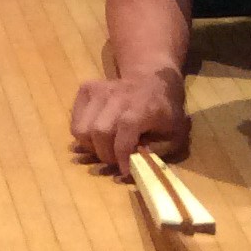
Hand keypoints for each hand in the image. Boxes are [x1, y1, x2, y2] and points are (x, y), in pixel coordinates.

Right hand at [71, 67, 188, 168]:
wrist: (153, 78)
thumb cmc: (165, 110)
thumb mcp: (175, 132)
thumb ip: (160, 151)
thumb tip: (140, 165)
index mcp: (141, 109)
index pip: (123, 137)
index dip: (121, 158)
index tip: (125, 171)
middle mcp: (117, 98)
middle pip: (98, 133)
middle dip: (105, 154)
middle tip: (114, 161)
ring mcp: (98, 91)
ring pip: (81, 128)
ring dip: (91, 146)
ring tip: (104, 149)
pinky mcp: (86, 89)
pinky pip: (75, 120)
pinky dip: (82, 135)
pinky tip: (96, 136)